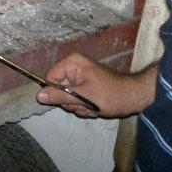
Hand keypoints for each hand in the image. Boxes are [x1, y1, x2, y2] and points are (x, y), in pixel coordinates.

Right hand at [35, 53, 156, 118]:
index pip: (50, 78)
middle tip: (86, 104)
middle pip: (58, 89)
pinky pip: (76, 100)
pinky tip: (95, 108)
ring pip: (67, 98)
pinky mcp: (85, 87)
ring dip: (79, 106)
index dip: (56, 93)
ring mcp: (80, 78)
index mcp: (73, 63)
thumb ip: (60, 96)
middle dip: (71, 102)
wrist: (132, 98)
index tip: (70, 101)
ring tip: (92, 107)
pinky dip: (84, 107)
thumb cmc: (110, 95)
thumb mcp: (84, 97)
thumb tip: (38, 95)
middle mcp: (74, 67)